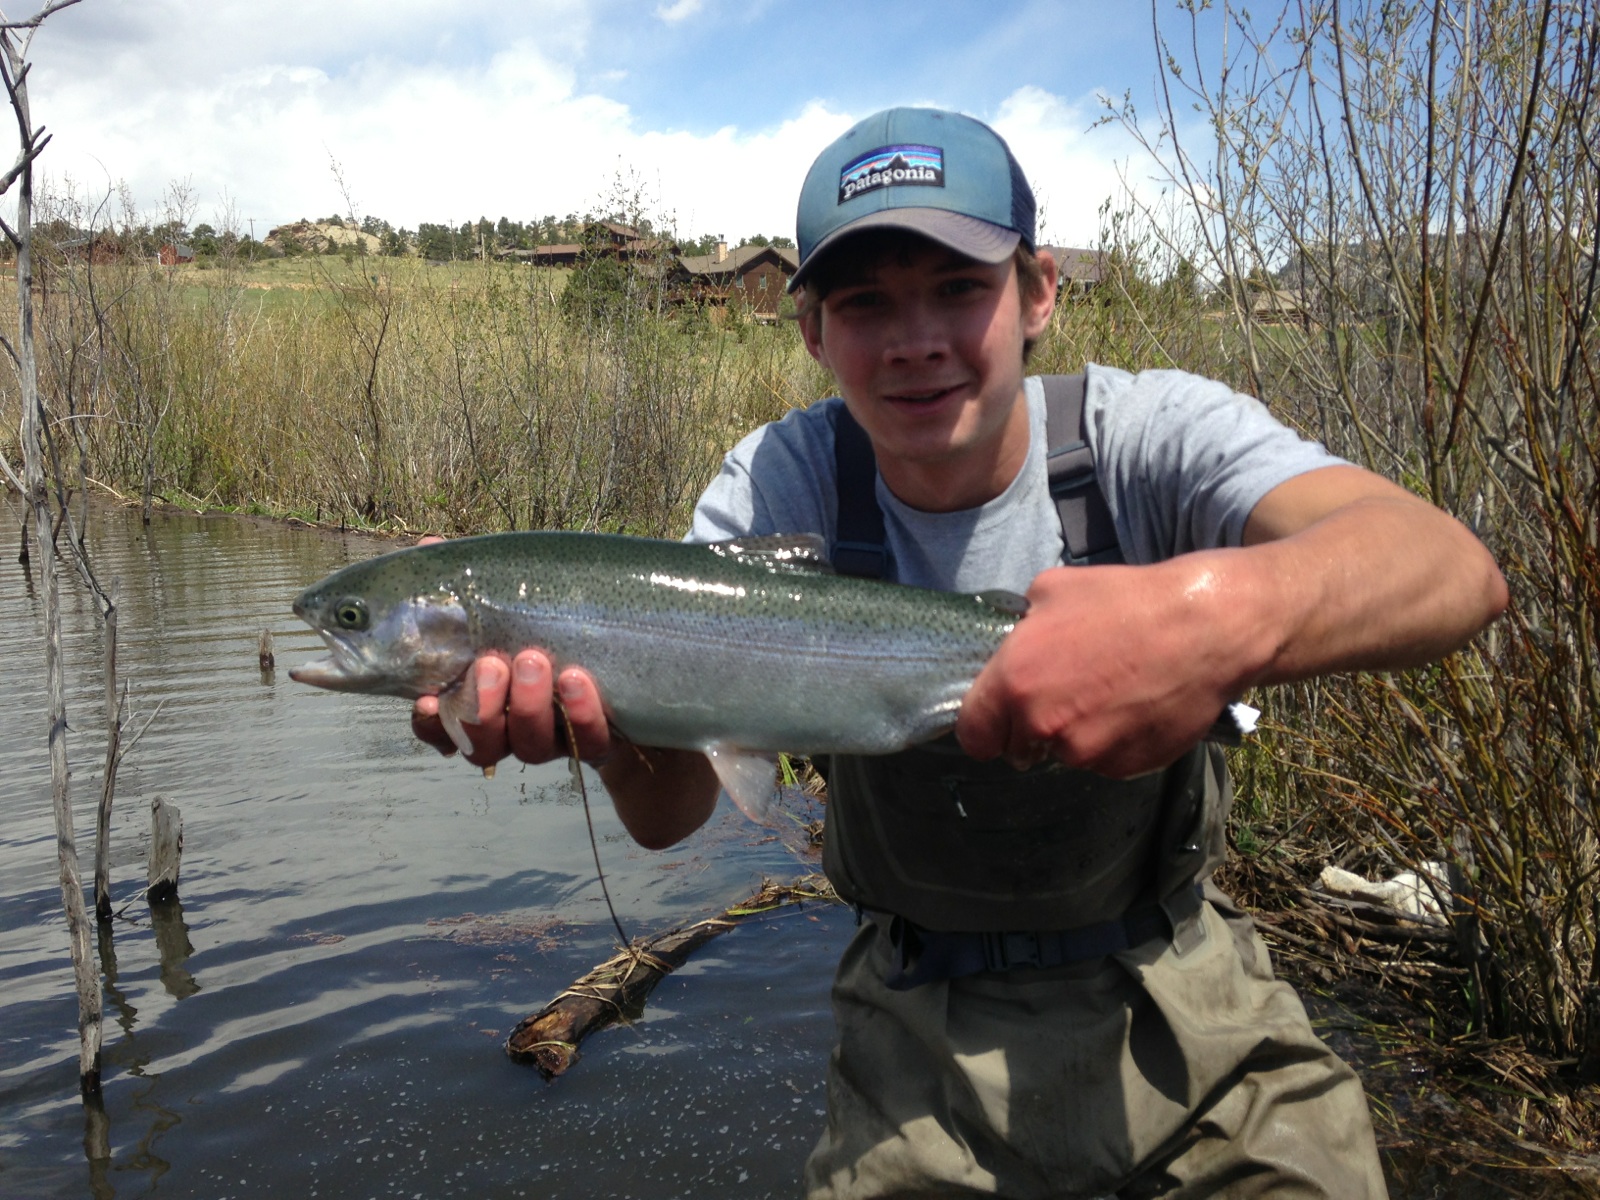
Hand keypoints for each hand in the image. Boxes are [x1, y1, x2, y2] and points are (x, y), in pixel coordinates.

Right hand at [406, 537, 613, 769]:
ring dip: (529, 706)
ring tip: (534, 661)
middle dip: (483, 709)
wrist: (631, 661)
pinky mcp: (597, 741)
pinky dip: (581, 715)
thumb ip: (469, 581)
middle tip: (492, 665)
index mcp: (480, 702)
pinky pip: (588, 743)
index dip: (430, 722)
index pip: (440, 727)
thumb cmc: (550, 625)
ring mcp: (554, 739)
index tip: (428, 701)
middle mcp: (512, 730)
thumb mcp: (510, 598)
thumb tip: (430, 547)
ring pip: (531, 746)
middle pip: (483, 744)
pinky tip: (576, 680)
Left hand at [955, 556, 1257, 777]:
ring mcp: (1087, 752)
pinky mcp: (1125, 767)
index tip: (1000, 716)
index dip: (986, 725)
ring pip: (1064, 754)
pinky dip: (1113, 741)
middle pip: (1017, 749)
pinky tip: (1135, 706)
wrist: (1206, 629)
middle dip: (1031, 728)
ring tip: (1110, 692)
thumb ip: (1021, 627)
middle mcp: (1043, 725)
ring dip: (1076, 733)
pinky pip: (1104, 760)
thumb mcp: (1053, 590)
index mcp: (1014, 682)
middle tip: (1065, 693)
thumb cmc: (1128, 601)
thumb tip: (1012, 641)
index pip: (973, 735)